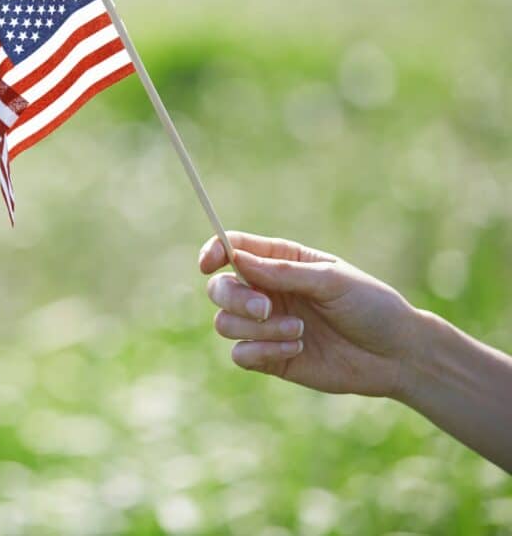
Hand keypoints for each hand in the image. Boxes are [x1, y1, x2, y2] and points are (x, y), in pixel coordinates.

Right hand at [198, 231, 420, 396]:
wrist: (397, 355)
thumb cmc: (371, 306)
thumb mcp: (331, 280)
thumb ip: (283, 272)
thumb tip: (237, 259)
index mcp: (281, 262)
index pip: (233, 248)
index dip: (213, 251)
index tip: (209, 263)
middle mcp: (267, 292)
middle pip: (220, 289)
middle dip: (236, 299)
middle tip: (266, 309)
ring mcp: (266, 326)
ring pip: (225, 323)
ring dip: (258, 329)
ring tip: (298, 331)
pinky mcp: (270, 358)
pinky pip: (240, 355)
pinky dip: (262, 352)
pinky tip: (297, 348)